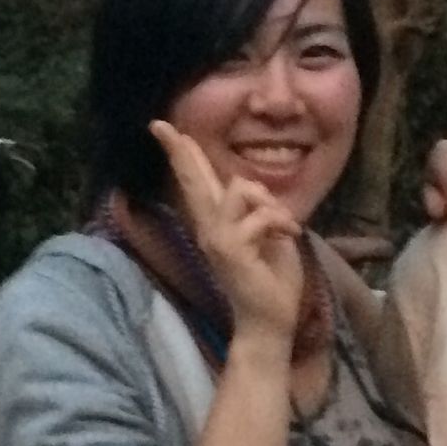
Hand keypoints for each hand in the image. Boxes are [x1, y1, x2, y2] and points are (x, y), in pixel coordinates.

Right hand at [150, 120, 303, 351]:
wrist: (271, 321)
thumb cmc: (273, 279)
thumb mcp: (269, 234)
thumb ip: (258, 209)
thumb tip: (250, 187)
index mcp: (218, 223)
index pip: (198, 182)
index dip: (183, 154)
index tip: (162, 127)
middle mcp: (209, 228)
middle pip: (195, 180)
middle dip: (180, 151)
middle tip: (158, 125)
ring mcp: (216, 238)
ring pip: (241, 188)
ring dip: (271, 203)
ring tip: (283, 227)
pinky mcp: (230, 249)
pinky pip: (261, 215)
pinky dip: (282, 222)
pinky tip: (289, 237)